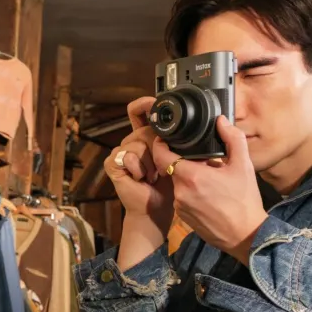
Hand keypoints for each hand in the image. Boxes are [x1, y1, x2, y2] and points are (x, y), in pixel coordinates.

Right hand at [103, 97, 174, 231]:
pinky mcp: (112, 163)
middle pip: (144, 130)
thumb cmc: (168, 188)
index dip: (144, 104)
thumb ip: (181, 143)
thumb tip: (198, 126)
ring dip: (149, 164)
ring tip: (151, 176)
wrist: (155, 209)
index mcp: (146, 137)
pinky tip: (140, 179)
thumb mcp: (180, 160)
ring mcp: (120, 152)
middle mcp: (132, 142)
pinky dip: (138, 170)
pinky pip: (128, 156)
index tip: (153, 102)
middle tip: (161, 169)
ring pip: (137, 143)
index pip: (140, 113)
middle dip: (156, 149)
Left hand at [150, 117, 268, 264]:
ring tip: (209, 180)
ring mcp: (179, 206)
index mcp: (191, 176)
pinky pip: (181, 198)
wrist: (244, 235)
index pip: (161, 155)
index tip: (166, 139)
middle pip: (172, 168)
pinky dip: (190, 192)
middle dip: (184, 162)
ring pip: (178, 183)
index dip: (161, 144)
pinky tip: (207, 195)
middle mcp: (180, 191)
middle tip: (202, 161)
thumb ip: (232, 139)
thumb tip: (220, 121)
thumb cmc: (244, 200)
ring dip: (189, 178)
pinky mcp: (181, 217)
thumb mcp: (243, 165)